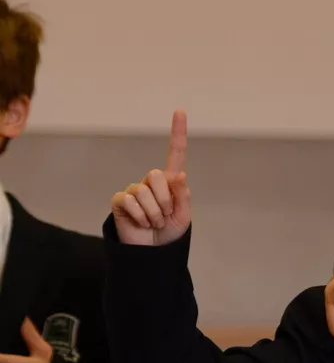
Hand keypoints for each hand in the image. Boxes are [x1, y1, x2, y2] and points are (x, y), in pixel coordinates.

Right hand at [111, 110, 191, 246]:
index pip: (175, 153)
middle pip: (157, 176)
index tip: (180, 110)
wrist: (153, 252)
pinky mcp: (121, 200)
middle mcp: (151, 182)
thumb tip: (179, 174)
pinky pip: (130, 201)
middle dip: (165, 200)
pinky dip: (140, 216)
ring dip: (154, 213)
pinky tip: (141, 223)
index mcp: (171, 181)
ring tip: (154, 222)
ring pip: (144, 192)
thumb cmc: (170, 232)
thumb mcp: (183, 215)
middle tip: (165, 216)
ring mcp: (134, 190)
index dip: (178, 132)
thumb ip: (183, 195)